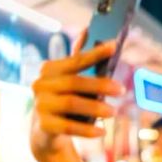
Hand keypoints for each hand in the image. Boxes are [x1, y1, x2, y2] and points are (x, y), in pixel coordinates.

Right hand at [30, 30, 124, 158]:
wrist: (46, 131)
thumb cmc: (65, 98)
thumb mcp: (71, 79)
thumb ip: (79, 58)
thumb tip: (87, 30)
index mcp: (49, 69)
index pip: (75, 60)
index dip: (94, 53)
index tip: (114, 46)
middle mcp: (40, 84)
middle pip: (74, 82)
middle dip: (100, 85)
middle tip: (122, 90)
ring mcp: (40, 105)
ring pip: (71, 103)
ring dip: (95, 107)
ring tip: (113, 112)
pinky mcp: (44, 126)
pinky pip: (68, 127)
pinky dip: (87, 129)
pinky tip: (101, 132)